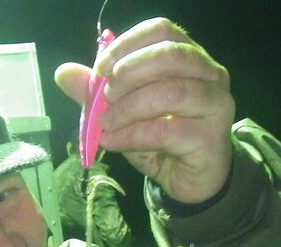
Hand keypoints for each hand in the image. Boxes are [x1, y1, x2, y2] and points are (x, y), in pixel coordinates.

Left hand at [55, 18, 234, 204]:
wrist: (189, 180)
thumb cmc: (160, 139)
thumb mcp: (124, 113)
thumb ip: (97, 92)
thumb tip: (64, 73)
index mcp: (189, 58)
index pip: (161, 31)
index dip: (127, 45)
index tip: (101, 69)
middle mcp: (210, 75)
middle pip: (170, 55)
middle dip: (129, 73)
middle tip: (105, 97)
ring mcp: (216, 105)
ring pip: (172, 91)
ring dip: (129, 107)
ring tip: (107, 123)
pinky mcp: (211, 138)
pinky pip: (167, 131)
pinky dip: (133, 135)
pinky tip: (114, 142)